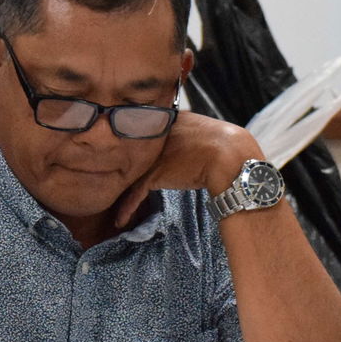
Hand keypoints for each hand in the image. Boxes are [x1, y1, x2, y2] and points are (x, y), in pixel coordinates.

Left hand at [113, 112, 259, 229]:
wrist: (230, 157)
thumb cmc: (225, 146)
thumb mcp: (203, 133)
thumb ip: (188, 136)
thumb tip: (189, 145)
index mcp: (166, 121)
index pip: (143, 133)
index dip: (134, 149)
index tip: (123, 161)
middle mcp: (153, 137)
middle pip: (131, 153)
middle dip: (120, 168)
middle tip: (110, 182)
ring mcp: (151, 156)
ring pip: (129, 175)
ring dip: (120, 191)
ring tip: (111, 203)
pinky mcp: (153, 175)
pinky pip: (135, 193)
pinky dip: (127, 207)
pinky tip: (120, 220)